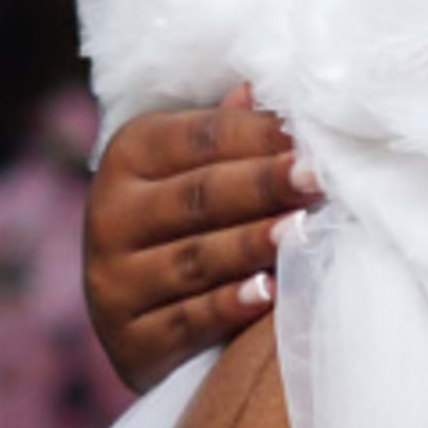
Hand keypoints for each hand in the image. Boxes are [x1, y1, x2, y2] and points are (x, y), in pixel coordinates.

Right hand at [82, 86, 315, 389]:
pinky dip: (230, 307)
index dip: (258, 137)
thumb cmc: (185, 226)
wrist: (140, 320)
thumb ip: (225, 138)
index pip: (198, 139)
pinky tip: (270, 293)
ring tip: (303, 231)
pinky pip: (187, 320)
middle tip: (318, 179)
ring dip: (252, 244)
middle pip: (199, 196)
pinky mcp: (129, 340)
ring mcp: (114, 281)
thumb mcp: (193, 173)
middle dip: (263, 185)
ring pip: (194, 258)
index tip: (310, 138)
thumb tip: (259, 87)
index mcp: (128, 157)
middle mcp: (110, 215)